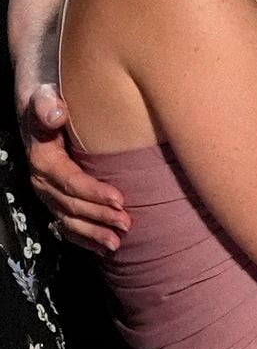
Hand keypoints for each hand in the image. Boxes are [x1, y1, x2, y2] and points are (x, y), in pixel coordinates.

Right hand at [21, 84, 128, 252]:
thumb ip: (47, 106)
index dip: (94, 192)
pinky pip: (66, 225)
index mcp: (43, 160)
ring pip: (69, 220)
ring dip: (93, 233)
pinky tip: (103, 249)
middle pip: (72, 205)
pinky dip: (84, 239)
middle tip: (127, 223)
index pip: (70, 181)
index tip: (120, 199)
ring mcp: (47, 195)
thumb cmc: (49, 103)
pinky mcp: (54, 201)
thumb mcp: (43, 99)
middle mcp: (42, 182)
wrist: (39, 111)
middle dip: (99, 216)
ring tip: (116, 243)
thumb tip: (57, 115)